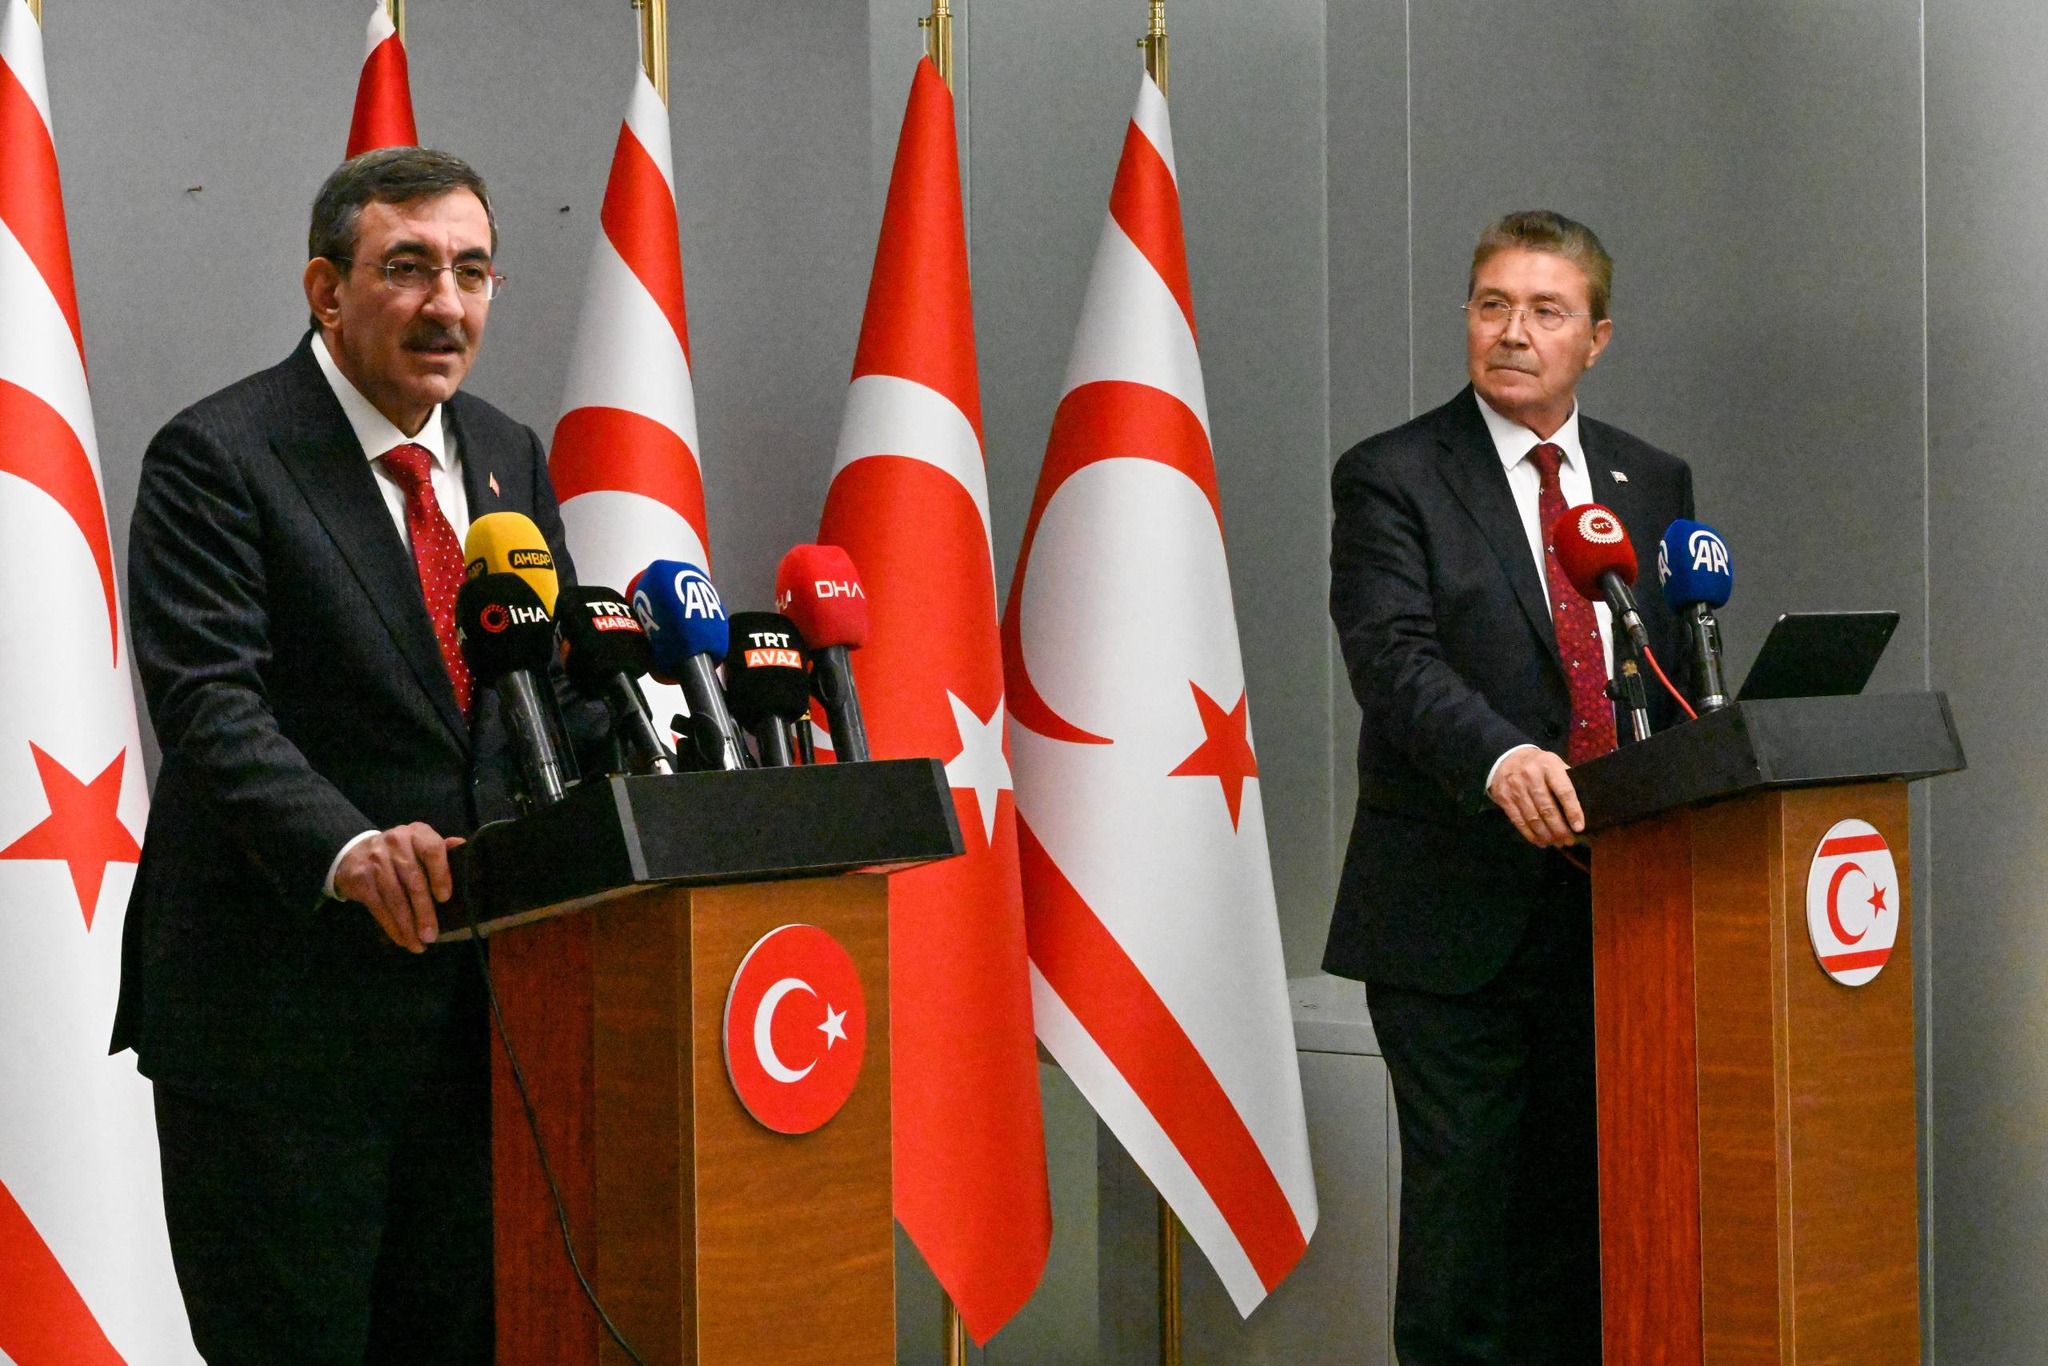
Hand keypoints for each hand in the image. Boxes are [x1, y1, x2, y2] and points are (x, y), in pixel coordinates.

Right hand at [333, 823, 466, 952]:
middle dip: (424, 912)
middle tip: (432, 935)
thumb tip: (464, 847)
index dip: (440, 874)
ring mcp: (375, 860)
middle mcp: (396, 842)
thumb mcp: (420, 845)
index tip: (445, 898)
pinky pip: (379, 906)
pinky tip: (402, 939)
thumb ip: (442, 850)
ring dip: (408, 925)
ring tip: (418, 944)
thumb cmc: (400, 854)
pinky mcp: (360, 878)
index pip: (432, 850)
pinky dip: (391, 926)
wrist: (355, 853)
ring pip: (395, 897)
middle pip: (413, 880)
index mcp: (418, 833)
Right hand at [1487, 747, 1584, 848]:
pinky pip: (1518, 821)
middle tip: (1568, 841)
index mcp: (1549, 765)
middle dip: (1559, 829)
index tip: (1579, 828)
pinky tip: (1540, 841)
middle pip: (1547, 809)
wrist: (1506, 757)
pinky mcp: (1504, 798)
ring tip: (1556, 843)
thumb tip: (1584, 806)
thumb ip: (1567, 780)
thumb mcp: (1555, 764)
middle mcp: (1531, 776)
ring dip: (1546, 835)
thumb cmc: (1538, 764)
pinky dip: (1530, 834)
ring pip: (1533, 818)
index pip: (1564, 791)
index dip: (1572, 811)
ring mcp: (1515, 787)